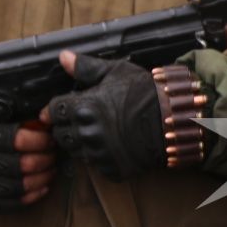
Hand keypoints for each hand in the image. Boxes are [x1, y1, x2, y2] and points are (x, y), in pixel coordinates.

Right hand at [0, 120, 54, 211]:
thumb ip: (8, 120)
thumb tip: (44, 121)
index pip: (17, 139)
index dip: (40, 139)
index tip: (49, 138)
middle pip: (22, 164)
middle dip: (46, 159)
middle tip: (53, 154)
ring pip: (20, 185)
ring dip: (43, 178)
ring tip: (51, 170)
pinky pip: (12, 203)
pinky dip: (33, 196)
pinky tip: (42, 187)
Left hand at [42, 51, 163, 179]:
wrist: (174, 120)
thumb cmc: (146, 92)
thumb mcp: (117, 72)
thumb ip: (86, 67)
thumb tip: (63, 57)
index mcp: (83, 108)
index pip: (52, 112)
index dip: (55, 110)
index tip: (62, 109)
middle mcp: (87, 133)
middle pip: (60, 135)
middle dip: (66, 127)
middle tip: (81, 120)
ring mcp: (99, 154)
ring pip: (76, 152)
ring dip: (81, 143)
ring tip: (97, 132)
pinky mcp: (111, 169)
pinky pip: (96, 165)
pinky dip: (100, 157)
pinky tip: (112, 145)